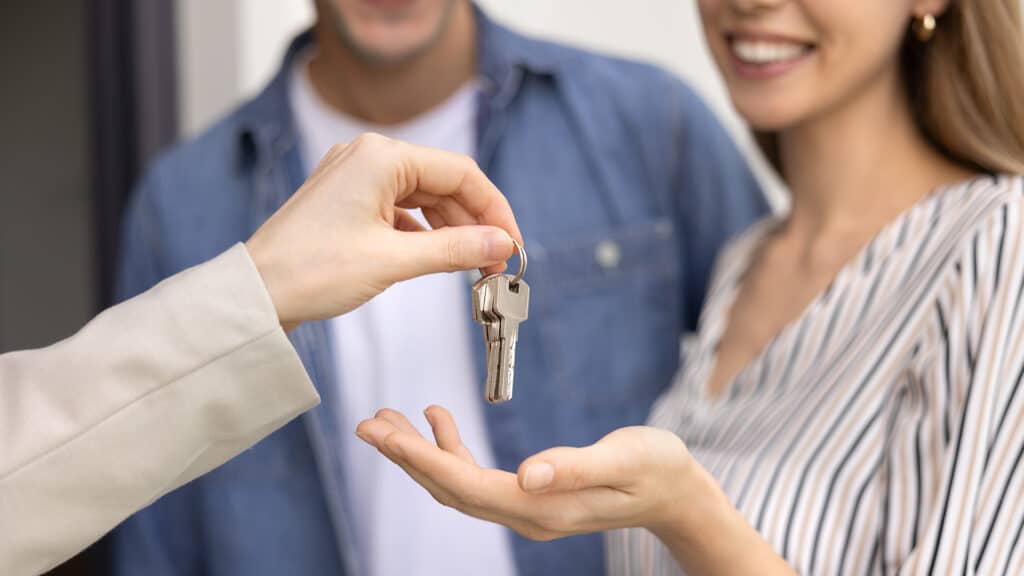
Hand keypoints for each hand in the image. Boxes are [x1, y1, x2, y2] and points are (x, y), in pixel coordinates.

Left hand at [244, 133, 522, 329]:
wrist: (255, 294)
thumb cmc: (311, 271)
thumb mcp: (393, 261)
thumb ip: (455, 249)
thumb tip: (501, 244)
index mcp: (381, 157)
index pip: (460, 173)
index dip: (494, 210)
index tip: (512, 245)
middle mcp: (369, 157)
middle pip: (443, 183)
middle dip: (474, 223)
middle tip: (496, 264)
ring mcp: (356, 178)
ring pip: (424, 198)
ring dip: (451, 231)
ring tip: (473, 267)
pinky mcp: (348, 201)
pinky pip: (401, 210)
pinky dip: (424, 234)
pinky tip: (436, 259)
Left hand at [355, 406, 709, 541]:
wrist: (676, 492)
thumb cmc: (657, 468)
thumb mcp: (624, 459)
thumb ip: (575, 467)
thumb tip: (527, 473)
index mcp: (543, 506)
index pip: (465, 485)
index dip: (420, 458)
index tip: (383, 433)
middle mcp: (527, 512)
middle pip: (450, 488)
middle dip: (405, 456)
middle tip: (366, 425)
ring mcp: (528, 507)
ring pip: (457, 484)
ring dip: (420, 453)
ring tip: (388, 420)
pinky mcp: (531, 495)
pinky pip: (476, 477)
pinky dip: (450, 450)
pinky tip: (439, 420)